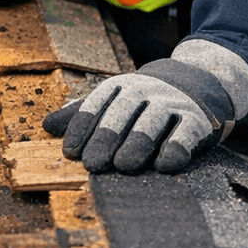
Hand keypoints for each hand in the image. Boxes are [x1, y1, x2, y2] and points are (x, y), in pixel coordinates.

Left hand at [42, 41, 247, 173]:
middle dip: (107, 137)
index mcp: (121, 86)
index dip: (82, 126)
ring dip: (138, 143)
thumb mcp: (114, 100)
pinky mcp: (198, 119)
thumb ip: (83, 114)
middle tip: (93, 164)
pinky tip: (165, 164)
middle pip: (123, 111)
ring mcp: (173, 103)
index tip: (70, 152)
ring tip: (123, 166)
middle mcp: (146, 91)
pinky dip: (177, 147)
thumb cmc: (145, 100)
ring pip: (153, 120)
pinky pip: (186, 132)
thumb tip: (46, 125)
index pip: (97, 103)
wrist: (201, 81)